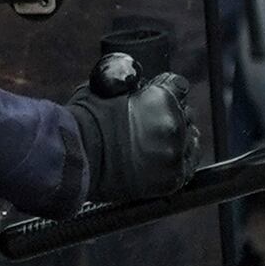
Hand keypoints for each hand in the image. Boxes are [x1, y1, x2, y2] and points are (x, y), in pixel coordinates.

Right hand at [58, 69, 198, 212]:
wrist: (74, 159)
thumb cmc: (84, 122)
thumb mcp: (106, 87)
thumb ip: (130, 87)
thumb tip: (137, 85)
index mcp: (162, 98)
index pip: (179, 87)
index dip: (166, 90)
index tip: (156, 97)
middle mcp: (173, 124)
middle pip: (186, 114)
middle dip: (171, 116)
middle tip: (152, 124)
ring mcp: (173, 154)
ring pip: (190, 141)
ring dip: (177, 140)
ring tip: (157, 145)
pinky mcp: (170, 180)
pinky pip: (186, 168)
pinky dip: (176, 164)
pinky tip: (163, 162)